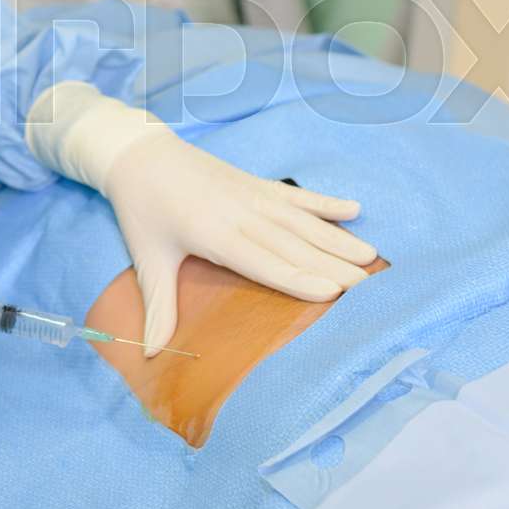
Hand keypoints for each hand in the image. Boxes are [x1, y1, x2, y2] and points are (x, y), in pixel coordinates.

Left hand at [26, 82, 374, 356]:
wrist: (137, 153)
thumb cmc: (142, 210)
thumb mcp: (147, 259)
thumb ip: (158, 307)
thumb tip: (153, 354)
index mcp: (214, 234)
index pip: (264, 261)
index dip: (300, 277)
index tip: (334, 291)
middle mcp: (240, 212)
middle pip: (294, 244)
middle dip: (334, 266)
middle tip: (371, 287)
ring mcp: (251, 194)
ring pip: (302, 220)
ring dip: (338, 238)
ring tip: (372, 257)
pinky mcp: (254, 182)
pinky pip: (295, 195)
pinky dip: (324, 203)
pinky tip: (354, 209)